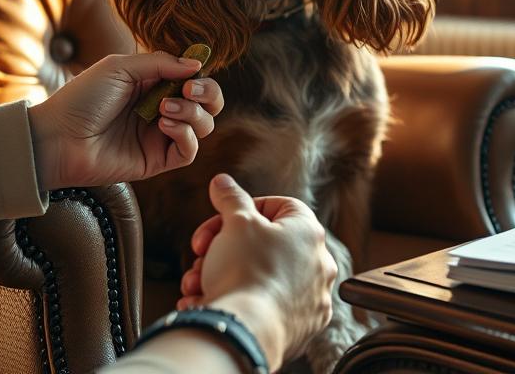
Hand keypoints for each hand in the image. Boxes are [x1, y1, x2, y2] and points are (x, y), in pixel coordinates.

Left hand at [27, 52, 223, 189]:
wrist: (58, 137)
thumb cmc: (82, 98)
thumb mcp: (120, 67)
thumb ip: (161, 63)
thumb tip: (198, 64)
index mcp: (153, 85)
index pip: (193, 79)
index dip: (200, 75)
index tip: (193, 72)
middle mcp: (161, 109)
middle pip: (208, 104)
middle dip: (208, 94)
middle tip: (190, 90)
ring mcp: (160, 136)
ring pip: (203, 126)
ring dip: (192, 112)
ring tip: (164, 108)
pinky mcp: (157, 161)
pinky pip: (189, 150)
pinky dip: (185, 134)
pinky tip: (163, 124)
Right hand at [175, 174, 336, 370]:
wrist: (248, 331)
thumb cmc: (247, 271)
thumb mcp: (236, 222)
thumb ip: (231, 198)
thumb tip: (223, 182)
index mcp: (310, 232)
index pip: (278, 206)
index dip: (243, 210)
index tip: (221, 222)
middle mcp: (319, 264)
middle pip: (264, 245)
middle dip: (223, 249)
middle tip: (201, 255)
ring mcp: (311, 298)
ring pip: (259, 278)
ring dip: (221, 276)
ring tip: (195, 284)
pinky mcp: (300, 328)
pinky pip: (263, 308)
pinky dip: (237, 304)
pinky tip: (207, 304)